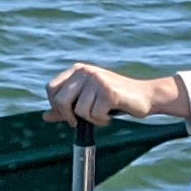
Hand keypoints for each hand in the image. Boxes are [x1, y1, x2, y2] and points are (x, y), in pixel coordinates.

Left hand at [45, 63, 184, 128]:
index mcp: (77, 70)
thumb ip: (67, 108)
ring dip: (91, 119)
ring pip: (80, 111)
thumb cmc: (114, 99)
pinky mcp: (109, 91)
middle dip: (69, 116)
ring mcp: (97, 80)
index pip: (51, 88)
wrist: (144, 96)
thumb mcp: (87, 100)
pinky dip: (102, 120)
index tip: (69, 114)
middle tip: (81, 120)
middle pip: (61, 100)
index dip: (56, 106)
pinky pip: (95, 114)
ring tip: (103, 113)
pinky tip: (111, 114)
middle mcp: (85, 71)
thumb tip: (45, 116)